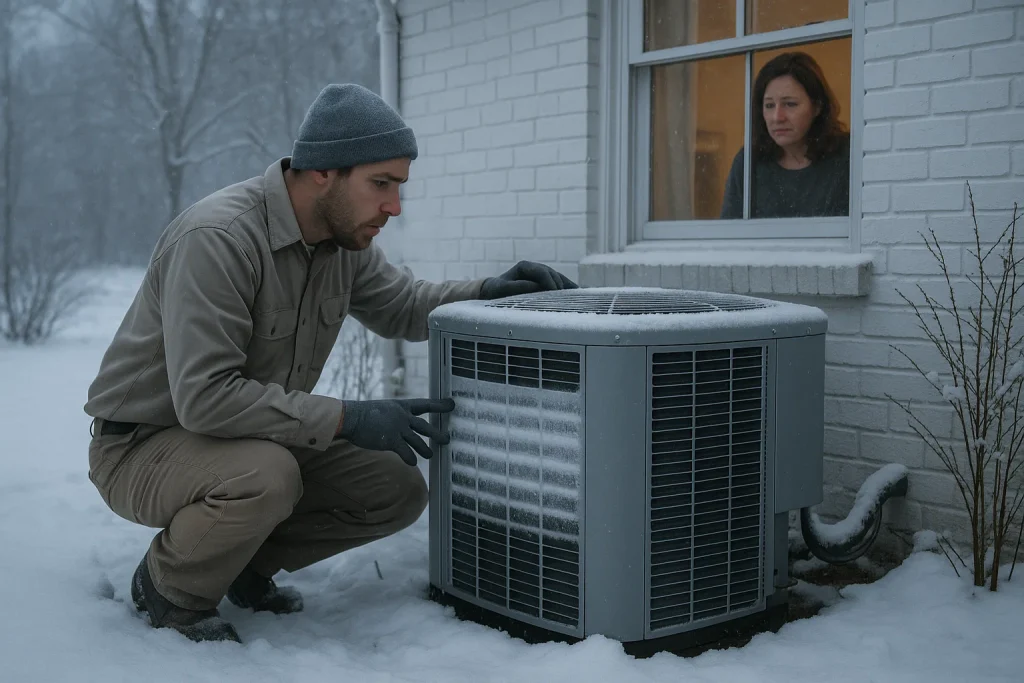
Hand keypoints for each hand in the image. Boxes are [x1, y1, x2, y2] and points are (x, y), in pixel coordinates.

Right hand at [336, 398, 455, 465]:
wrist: (351, 417)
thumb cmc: (364, 414)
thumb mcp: (384, 409)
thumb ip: (396, 416)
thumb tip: (404, 425)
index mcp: (401, 406)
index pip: (425, 404)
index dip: (439, 405)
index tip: (452, 404)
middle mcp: (403, 417)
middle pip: (425, 426)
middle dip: (437, 433)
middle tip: (448, 439)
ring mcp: (398, 428)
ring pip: (418, 441)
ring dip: (425, 449)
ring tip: (431, 455)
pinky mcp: (391, 441)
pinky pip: (406, 452)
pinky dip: (411, 458)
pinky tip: (413, 462)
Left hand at [479, 260, 578, 299]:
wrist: (493, 292)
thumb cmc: (496, 291)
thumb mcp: (502, 289)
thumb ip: (517, 287)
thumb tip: (536, 286)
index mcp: (525, 266)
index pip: (542, 271)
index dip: (549, 281)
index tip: (554, 292)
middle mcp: (535, 268)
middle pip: (553, 275)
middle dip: (559, 286)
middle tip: (565, 300)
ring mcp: (542, 274)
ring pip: (559, 279)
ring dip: (567, 288)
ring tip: (576, 298)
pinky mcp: (545, 283)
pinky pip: (560, 284)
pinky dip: (568, 289)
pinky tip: (578, 295)